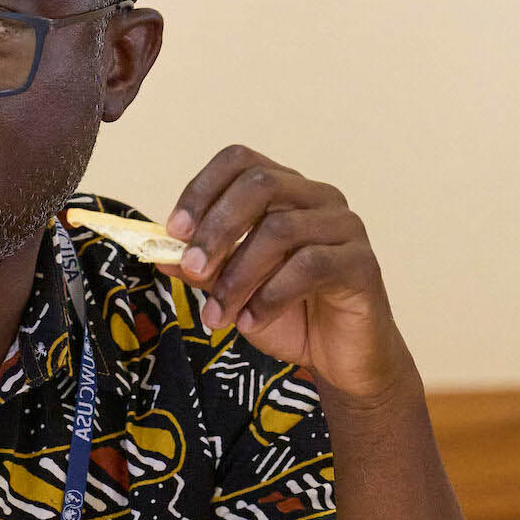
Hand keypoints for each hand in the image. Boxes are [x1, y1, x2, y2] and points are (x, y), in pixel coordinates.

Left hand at [165, 145, 412, 405]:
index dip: (202, 189)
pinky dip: (270, 296)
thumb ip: (201, 267)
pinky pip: (310, 266)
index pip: (240, 161)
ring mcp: (344, 226)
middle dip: (217, 228)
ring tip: (217, 315)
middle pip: (261, 184)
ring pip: (280, 229)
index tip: (174, 230)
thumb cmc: (287, 315)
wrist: (339, 358)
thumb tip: (158, 251)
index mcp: (285, 191)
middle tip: (191, 270)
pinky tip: (250, 322)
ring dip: (238, 276)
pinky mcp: (361, 262)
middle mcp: (317, 198)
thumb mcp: (231, 290)